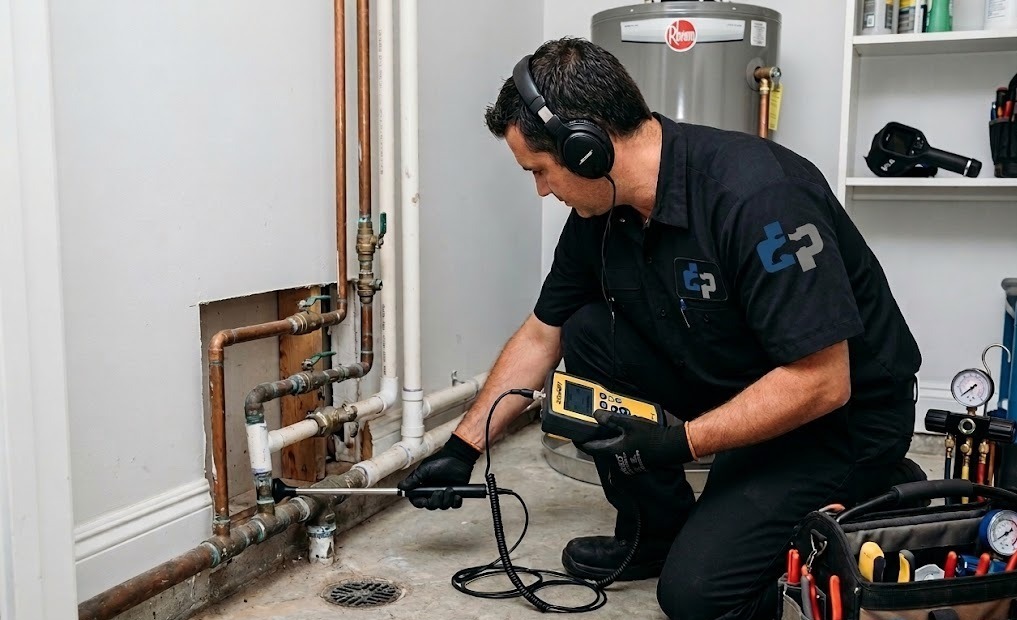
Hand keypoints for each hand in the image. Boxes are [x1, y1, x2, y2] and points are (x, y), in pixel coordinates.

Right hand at [397, 433, 479, 509]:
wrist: (457, 458)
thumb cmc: (440, 462)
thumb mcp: (424, 470)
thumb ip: (414, 480)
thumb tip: (401, 487)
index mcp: (423, 488)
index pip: (418, 501)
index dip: (420, 503)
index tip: (424, 500)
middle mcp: (432, 493)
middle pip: (430, 506)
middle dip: (435, 501)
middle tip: (439, 492)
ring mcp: (443, 494)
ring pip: (443, 506)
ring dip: (446, 500)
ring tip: (450, 489)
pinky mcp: (454, 495)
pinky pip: (455, 505)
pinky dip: (456, 502)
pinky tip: (457, 495)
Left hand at [577, 410, 693, 474]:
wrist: (670, 447)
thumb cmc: (651, 437)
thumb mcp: (629, 423)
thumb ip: (611, 419)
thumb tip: (596, 415)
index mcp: (613, 451)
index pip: (590, 448)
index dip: (581, 441)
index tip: (576, 436)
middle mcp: (617, 460)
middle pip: (600, 450)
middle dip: (594, 440)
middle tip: (590, 430)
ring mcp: (625, 463)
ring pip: (610, 452)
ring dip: (606, 442)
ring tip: (606, 430)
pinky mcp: (633, 462)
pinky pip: (619, 453)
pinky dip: (616, 445)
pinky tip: (621, 436)